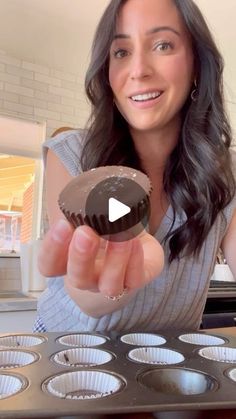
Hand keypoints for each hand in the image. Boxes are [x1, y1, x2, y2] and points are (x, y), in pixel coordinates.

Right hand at [38, 219, 163, 296]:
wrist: (131, 243)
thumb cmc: (104, 228)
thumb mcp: (90, 215)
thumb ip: (82, 207)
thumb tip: (83, 189)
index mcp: (68, 263)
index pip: (49, 265)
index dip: (52, 248)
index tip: (62, 224)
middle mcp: (88, 277)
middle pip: (78, 278)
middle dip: (81, 256)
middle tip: (85, 232)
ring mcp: (111, 283)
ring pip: (109, 285)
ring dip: (114, 260)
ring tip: (121, 237)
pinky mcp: (135, 280)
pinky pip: (134, 278)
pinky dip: (135, 260)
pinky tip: (135, 241)